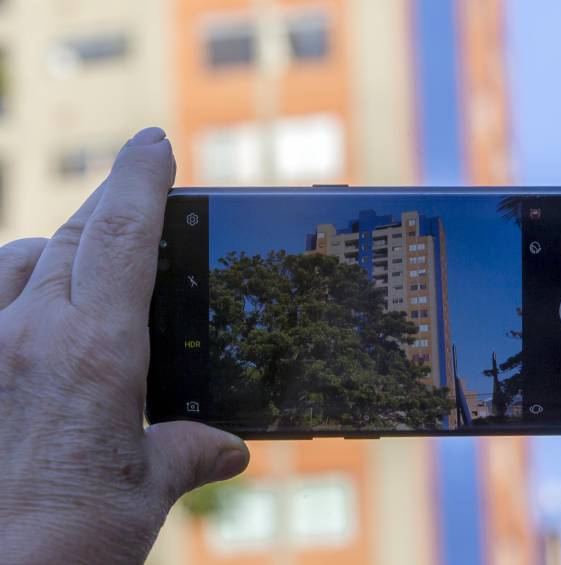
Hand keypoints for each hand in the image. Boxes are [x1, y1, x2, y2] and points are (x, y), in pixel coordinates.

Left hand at [0, 128, 249, 563]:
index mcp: (98, 350)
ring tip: (88, 258)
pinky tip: (31, 304)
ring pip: (24, 257)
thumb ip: (190, 453)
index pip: (126, 235)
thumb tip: (229, 449)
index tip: (155, 141)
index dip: (142, 177)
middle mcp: (35, 334)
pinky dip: (17, 280)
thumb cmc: (73, 537)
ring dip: (62, 244)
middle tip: (140, 192)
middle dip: (114, 203)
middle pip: (78, 233)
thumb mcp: (147, 489)